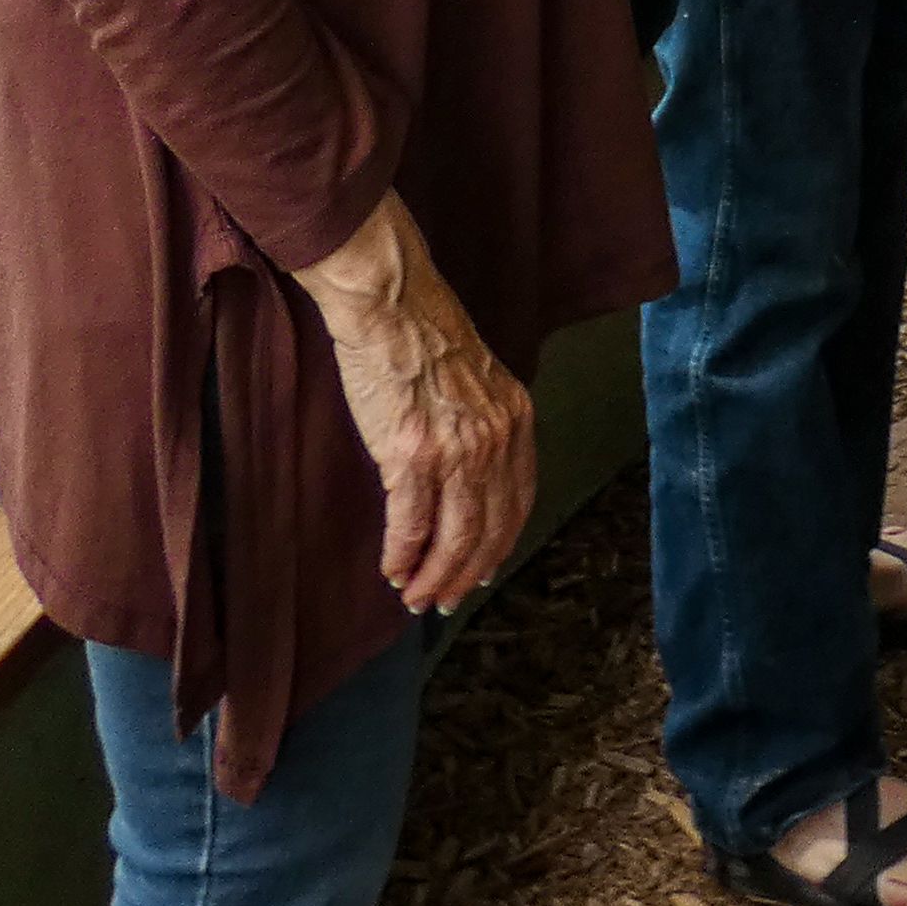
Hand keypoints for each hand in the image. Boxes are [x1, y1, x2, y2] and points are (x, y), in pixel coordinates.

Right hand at [296, 191, 535, 612]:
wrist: (389, 303)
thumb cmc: (423, 334)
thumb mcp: (478, 380)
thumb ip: (483, 427)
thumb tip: (466, 480)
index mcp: (516, 419)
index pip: (517, 502)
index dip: (499, 545)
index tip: (484, 571)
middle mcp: (495, 439)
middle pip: (488, 529)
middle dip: (465, 574)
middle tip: (443, 601)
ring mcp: (456, 450)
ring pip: (453, 536)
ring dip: (433, 576)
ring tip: (415, 597)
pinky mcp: (411, 455)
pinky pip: (410, 523)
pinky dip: (402, 554)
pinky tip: (393, 569)